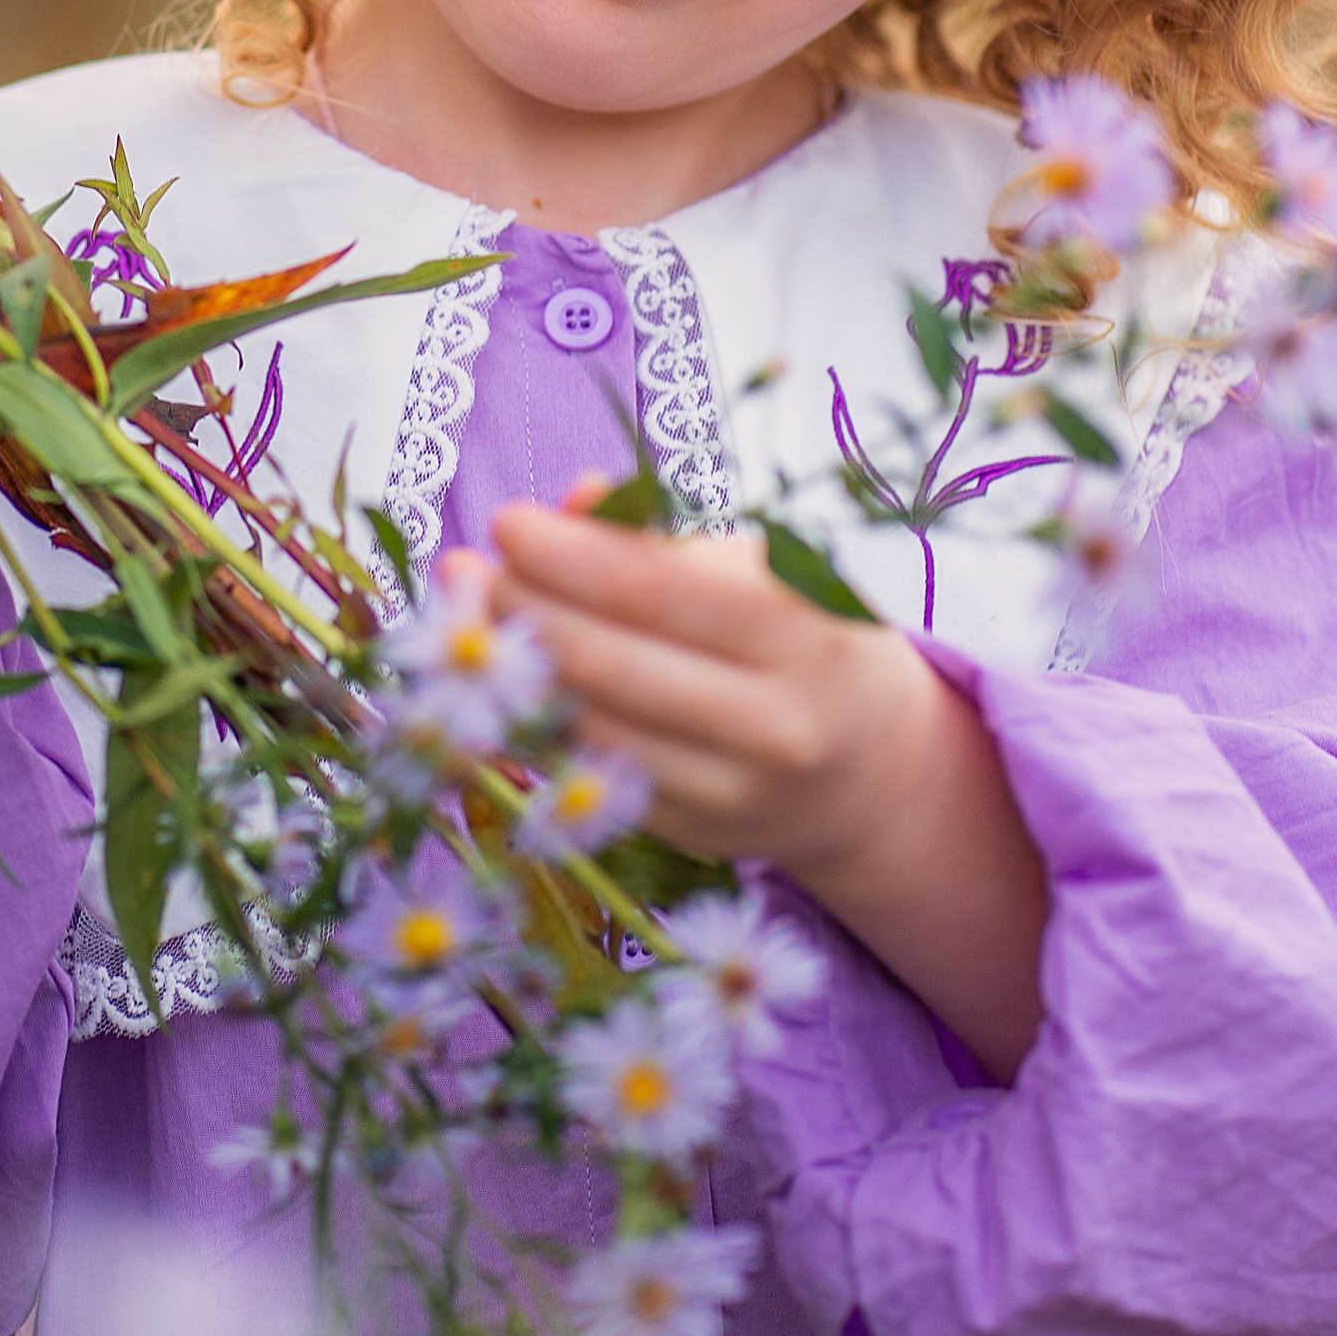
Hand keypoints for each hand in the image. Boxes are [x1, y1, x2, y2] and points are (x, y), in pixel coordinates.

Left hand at [490, 500, 1048, 1078]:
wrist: (870, 769)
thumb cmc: (802, 639)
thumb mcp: (763, 573)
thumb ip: (664, 538)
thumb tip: (572, 500)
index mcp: (806, 636)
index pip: (659, 590)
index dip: (570, 555)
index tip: (508, 523)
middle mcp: (777, 723)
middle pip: (612, 663)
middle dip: (523, 610)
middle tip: (466, 571)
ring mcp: (735, 793)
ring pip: (592, 726)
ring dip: (516, 669)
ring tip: (473, 618)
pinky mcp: (694, 835)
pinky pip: (594, 773)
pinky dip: (541, 724)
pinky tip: (507, 682)